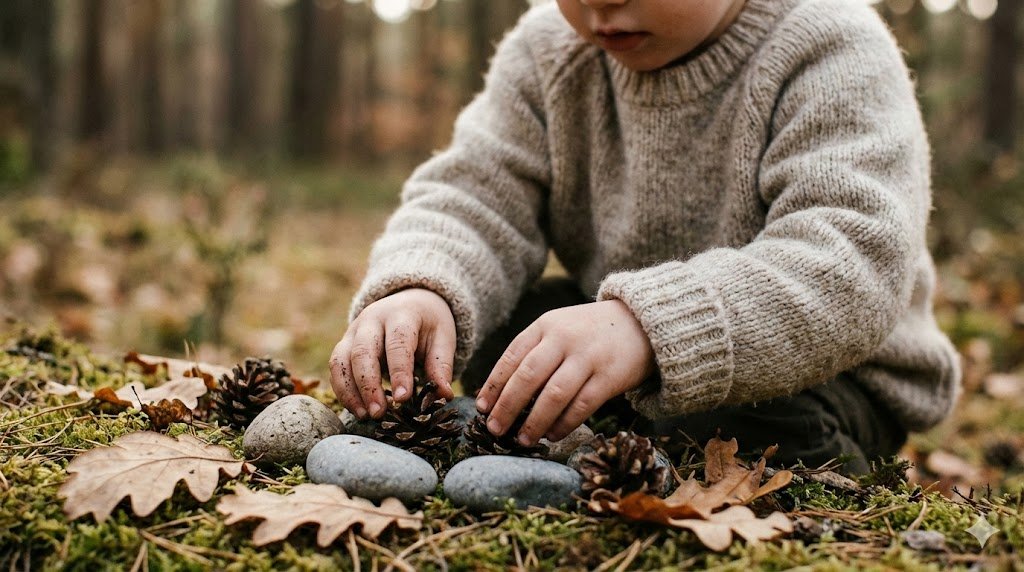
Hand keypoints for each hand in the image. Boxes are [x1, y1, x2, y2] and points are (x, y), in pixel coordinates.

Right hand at [330, 288, 455, 419]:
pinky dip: (343, 391)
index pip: (397, 342)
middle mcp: (372, 320)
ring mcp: (353, 331)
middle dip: (368, 385)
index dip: (399, 371)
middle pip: (362, 351)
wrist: (409, 302)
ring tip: (365, 415)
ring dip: (350, 391)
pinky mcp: (344, 344)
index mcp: (401, 314)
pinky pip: (336, 368)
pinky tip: (357, 410)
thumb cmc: (428, 324)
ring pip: (342, 360)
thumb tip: (444, 395)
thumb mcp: (442, 338)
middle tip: (379, 413)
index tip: (403, 398)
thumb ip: (441, 366)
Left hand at [475, 299, 655, 444]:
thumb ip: (534, 352)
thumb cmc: (589, 332)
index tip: (482, 407)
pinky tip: (552, 435)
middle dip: (507, 406)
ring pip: (554, 394)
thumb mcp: (559, 328)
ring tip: (522, 440)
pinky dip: (564, 424)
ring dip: (534, 421)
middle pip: (528, 376)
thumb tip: (500, 393)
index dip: (494, 384)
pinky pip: (581, 405)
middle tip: (494, 429)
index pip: (512, 356)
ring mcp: (588, 357)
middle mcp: (564, 338)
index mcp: (546, 325)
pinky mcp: (609, 376)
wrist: (642, 322)